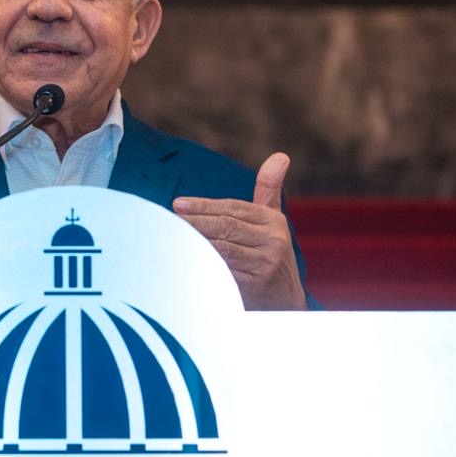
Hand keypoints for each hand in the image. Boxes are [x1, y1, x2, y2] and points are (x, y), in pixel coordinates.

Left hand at [173, 152, 307, 310]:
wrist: (286, 301)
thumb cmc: (271, 253)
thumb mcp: (274, 221)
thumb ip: (269, 189)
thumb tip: (280, 156)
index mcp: (273, 221)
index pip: (233, 208)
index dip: (204, 205)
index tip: (178, 203)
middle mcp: (273, 241)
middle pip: (225, 226)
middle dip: (194, 221)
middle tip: (169, 217)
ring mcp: (265, 264)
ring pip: (221, 248)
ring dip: (193, 241)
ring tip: (170, 235)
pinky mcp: (255, 286)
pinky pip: (222, 272)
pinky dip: (202, 264)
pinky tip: (183, 258)